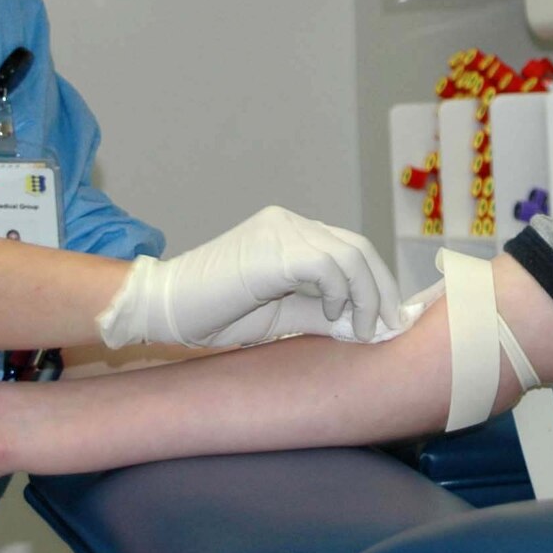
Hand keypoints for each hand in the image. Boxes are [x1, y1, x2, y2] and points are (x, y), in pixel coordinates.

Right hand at [96, 206, 403, 348]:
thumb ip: (321, 312)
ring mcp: (282, 230)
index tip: (387, 320)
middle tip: (386, 328)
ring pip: (350, 255)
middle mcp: (290, 223)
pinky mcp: (274, 248)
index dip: (376, 283)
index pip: (350, 249)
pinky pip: (327, 265)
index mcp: (291, 232)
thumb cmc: (216, 313)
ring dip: (366, 296)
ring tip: (361, 329)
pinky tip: (331, 315)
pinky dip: (340, 293)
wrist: (164, 306)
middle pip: (358, 248)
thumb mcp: (282, 315)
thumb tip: (365, 325)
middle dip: (381, 291)